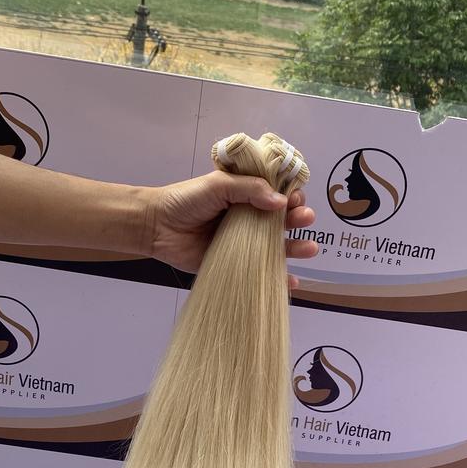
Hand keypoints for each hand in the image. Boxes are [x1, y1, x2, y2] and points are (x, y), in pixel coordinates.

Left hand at [146, 172, 317, 285]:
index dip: (291, 195)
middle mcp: (249, 217)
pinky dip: (279, 279)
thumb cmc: (185, 200)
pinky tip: (292, 281)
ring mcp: (244, 242)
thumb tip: (281, 202)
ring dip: (297, 247)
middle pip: (283, 219)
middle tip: (304, 219)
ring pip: (278, 246)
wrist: (157, 227)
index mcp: (246, 194)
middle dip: (299, 219)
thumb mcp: (219, 186)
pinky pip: (262, 271)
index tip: (296, 198)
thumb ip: (250, 190)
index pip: (278, 192)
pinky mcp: (236, 263)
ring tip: (310, 248)